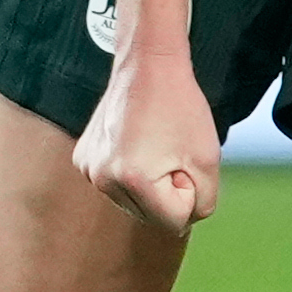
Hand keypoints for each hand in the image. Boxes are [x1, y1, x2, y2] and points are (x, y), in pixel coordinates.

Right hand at [78, 48, 223, 229]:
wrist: (147, 67)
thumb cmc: (181, 108)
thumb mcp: (208, 160)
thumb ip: (203, 202)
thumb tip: (181, 224)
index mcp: (134, 179)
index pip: (175, 221)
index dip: (189, 193)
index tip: (184, 160)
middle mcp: (104, 179)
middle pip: (151, 216)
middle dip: (169, 192)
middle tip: (171, 152)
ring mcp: (89, 170)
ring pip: (133, 204)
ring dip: (151, 185)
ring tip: (154, 146)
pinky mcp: (82, 160)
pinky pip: (116, 185)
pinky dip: (131, 174)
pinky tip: (136, 143)